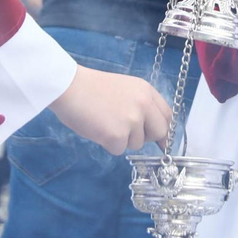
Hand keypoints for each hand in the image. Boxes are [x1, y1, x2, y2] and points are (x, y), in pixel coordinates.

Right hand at [49, 66, 172, 154]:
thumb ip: (141, 105)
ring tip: (105, 123)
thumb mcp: (125, 89)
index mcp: (146, 91)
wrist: (69, 87)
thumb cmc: (92, 88)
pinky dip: (108, 145)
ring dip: (122, 140)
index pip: (167, 115)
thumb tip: (156, 132)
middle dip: (146, 137)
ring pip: (137, 144)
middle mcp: (144, 105)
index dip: (164, 129)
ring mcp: (131, 121)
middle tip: (127, 133)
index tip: (160, 139)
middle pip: (159, 132)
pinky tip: (97, 129)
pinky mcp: (117, 136)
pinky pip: (119, 150)